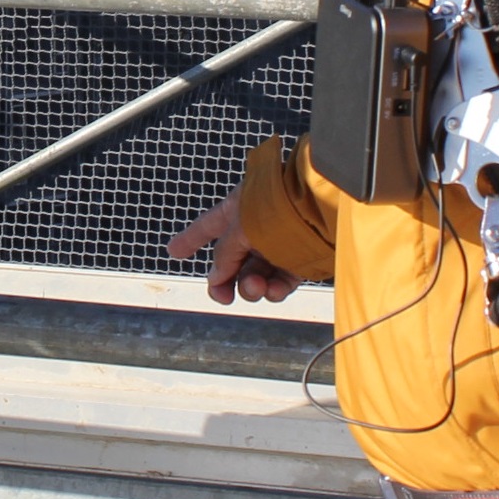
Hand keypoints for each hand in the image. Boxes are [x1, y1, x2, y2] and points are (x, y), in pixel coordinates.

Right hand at [169, 195, 300, 305]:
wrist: (325, 203)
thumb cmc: (281, 204)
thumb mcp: (241, 226)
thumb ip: (225, 254)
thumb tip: (216, 278)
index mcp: (238, 210)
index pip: (207, 227)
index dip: (190, 239)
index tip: (174, 251)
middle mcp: (256, 227)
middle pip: (232, 261)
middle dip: (226, 280)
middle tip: (224, 296)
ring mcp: (279, 244)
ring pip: (256, 275)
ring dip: (252, 287)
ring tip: (257, 287)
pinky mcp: (301, 260)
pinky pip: (281, 281)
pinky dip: (276, 289)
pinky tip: (275, 290)